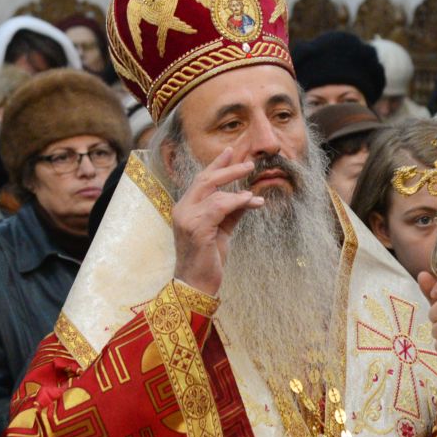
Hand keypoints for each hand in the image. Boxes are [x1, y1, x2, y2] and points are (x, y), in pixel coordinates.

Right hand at [170, 144, 264, 297]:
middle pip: (205, 179)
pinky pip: (219, 207)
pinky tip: (250, 202)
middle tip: (248, 163)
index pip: (201, 180)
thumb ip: (231, 213)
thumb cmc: (207, 259)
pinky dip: (236, 202)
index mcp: (186, 208)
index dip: (216, 165)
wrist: (196, 285)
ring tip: (254, 193)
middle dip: (227, 169)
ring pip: (213, 192)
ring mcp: (187, 218)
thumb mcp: (222, 231)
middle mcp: (182, 210)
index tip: (231, 151)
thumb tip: (247, 196)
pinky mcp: (197, 229)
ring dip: (237, 189)